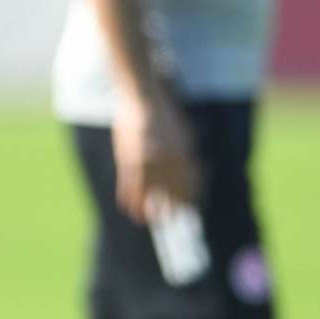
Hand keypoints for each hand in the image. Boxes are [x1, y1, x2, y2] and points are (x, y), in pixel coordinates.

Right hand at [112, 95, 197, 222]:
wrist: (143, 96)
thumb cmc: (163, 115)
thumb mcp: (182, 134)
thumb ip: (184, 155)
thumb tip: (191, 173)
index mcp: (184, 151)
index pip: (188, 184)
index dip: (187, 200)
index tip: (185, 212)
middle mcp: (168, 158)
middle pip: (169, 191)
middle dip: (167, 209)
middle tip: (166, 222)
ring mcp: (147, 158)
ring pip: (147, 191)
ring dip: (145, 208)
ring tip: (144, 220)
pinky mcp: (128, 156)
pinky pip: (129, 183)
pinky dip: (129, 197)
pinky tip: (128, 206)